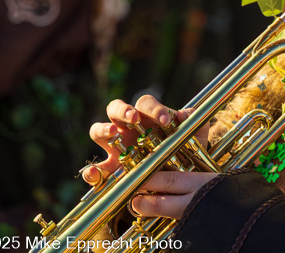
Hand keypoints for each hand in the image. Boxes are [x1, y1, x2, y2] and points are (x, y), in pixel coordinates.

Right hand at [83, 94, 217, 219]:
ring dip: (103, 129)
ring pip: (98, 130)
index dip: (154, 108)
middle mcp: (127, 128)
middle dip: (123, 109)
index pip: (144, 103)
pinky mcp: (109, 172)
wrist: (178, 180)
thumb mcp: (194, 137)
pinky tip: (94, 173)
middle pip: (115, 108)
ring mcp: (114, 148)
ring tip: (113, 134)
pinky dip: (90, 171)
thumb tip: (183, 114)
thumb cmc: (183, 151)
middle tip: (135, 117)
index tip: (167, 120)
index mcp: (146, 117)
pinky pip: (93, 170)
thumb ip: (194, 122)